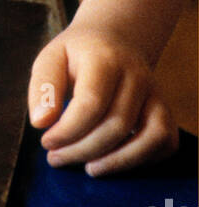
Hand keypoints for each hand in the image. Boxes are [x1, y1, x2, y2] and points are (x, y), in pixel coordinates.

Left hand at [28, 24, 178, 175]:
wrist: (114, 39)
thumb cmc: (77, 55)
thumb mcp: (51, 58)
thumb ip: (43, 87)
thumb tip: (40, 122)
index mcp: (104, 58)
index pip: (91, 103)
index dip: (68, 131)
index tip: (46, 142)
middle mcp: (136, 74)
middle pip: (116, 125)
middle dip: (83, 150)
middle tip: (56, 158)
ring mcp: (155, 93)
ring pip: (149, 137)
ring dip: (116, 162)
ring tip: (88, 167)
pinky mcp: (166, 109)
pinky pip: (165, 142)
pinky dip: (143, 159)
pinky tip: (114, 160)